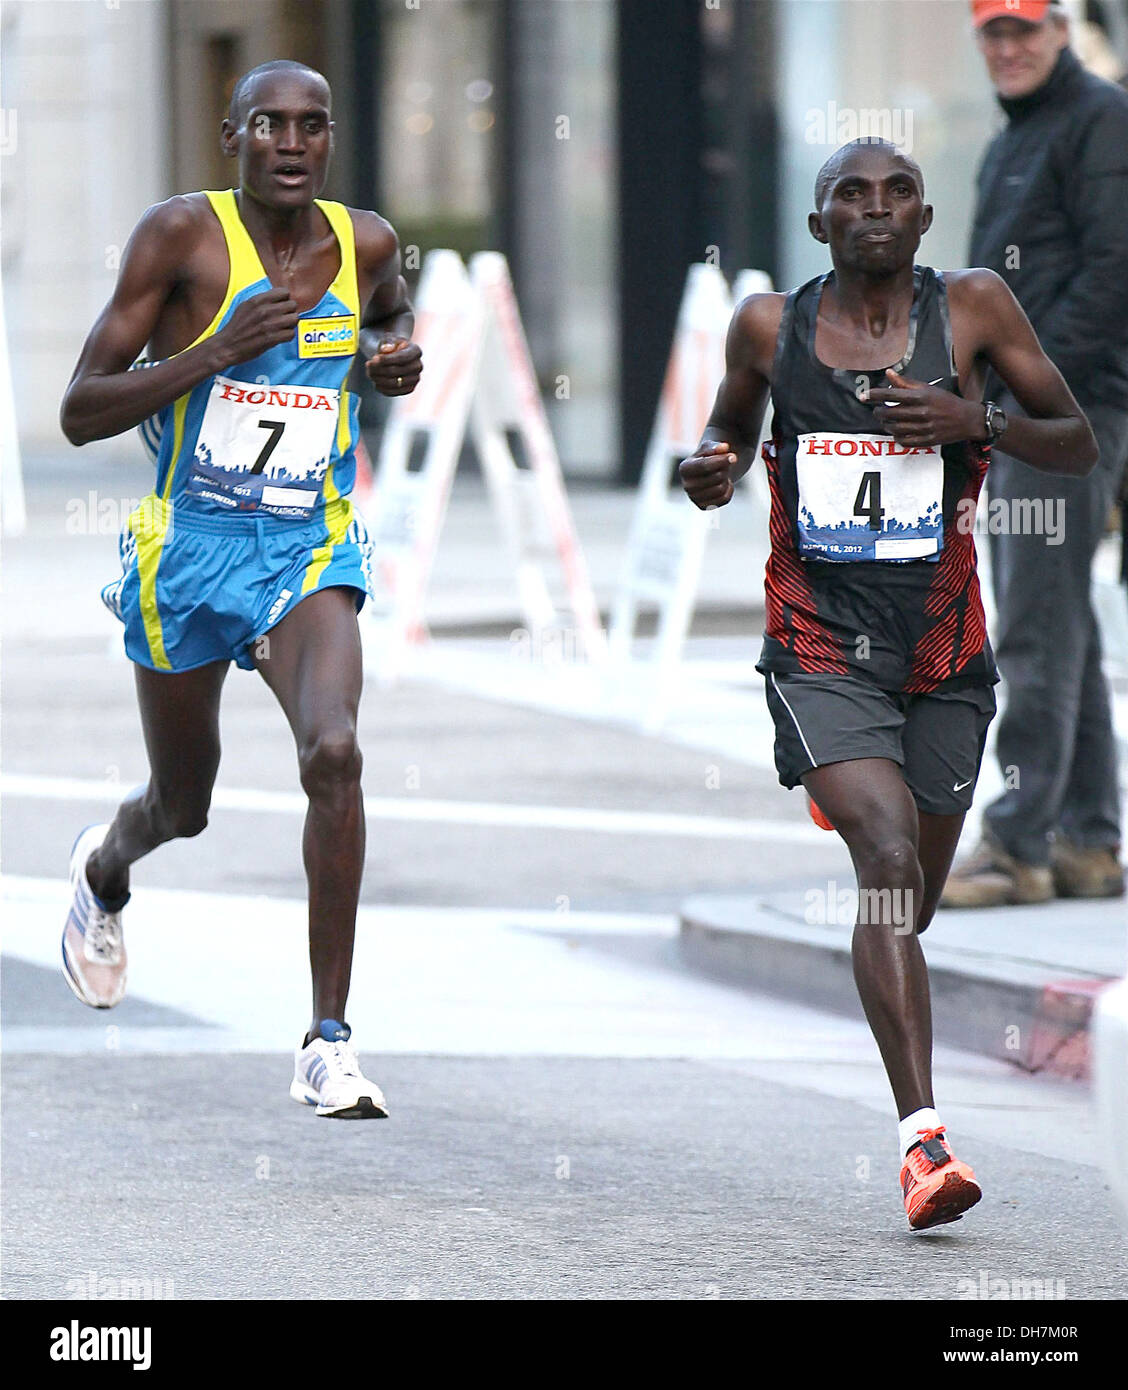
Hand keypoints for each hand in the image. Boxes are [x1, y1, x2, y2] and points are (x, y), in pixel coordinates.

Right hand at [212, 287, 299, 368]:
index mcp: (257, 300)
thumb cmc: (237, 327)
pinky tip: (281, 337)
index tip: (282, 306)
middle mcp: (264, 310)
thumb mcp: (245, 306)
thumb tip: (278, 298)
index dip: (285, 300)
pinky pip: (291, 334)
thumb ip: (261, 301)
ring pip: (294, 319)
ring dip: (291, 324)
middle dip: (290, 312)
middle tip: (284, 319)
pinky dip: (288, 336)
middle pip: (292, 305)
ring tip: (284, 328)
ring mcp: (268, 324)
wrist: (227, 345)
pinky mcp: (271, 338)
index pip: (284, 292)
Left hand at [364, 335, 422, 395]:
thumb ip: (387, 342)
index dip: (387, 360)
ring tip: (369, 371)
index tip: (373, 358)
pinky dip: (381, 387)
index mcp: (416, 351)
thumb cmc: (391, 345)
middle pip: (396, 371)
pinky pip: (393, 392)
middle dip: (379, 369)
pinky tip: (374, 379)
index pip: (401, 358)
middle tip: (368, 364)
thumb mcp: (388, 339)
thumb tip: (385, 350)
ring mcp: (414, 379)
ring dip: (378, 378)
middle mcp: (418, 366)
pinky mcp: (408, 389)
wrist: (395, 355)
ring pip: (394, 383)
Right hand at [679, 441, 736, 509]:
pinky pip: (724, 499)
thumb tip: (724, 448)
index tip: (733, 456)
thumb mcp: (710, 448)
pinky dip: (728, 490)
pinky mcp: (703, 506)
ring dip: (726, 479)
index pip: (704, 466)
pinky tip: (723, 484)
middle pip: (716, 477)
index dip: (721, 460)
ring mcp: (694, 498)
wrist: (707, 473)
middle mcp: (686, 485)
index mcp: (684, 468)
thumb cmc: (708, 457)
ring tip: (722, 474)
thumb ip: (716, 447)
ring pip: (720, 489)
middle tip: (724, 466)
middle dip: (725, 469)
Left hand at [863, 369, 984, 447]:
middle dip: (878, 412)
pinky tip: (896, 432)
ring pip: (894, 428)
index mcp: (921, 396)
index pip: (891, 394)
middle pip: (890, 413)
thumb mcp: (927, 388)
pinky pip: (904, 441)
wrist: (967, 419)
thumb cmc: (945, 401)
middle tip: (877, 410)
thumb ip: (906, 382)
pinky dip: (896, 437)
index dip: (874, 395)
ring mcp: (924, 427)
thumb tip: (888, 373)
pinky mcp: (927, 440)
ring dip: (886, 425)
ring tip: (886, 421)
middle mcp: (922, 412)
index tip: (863, 396)